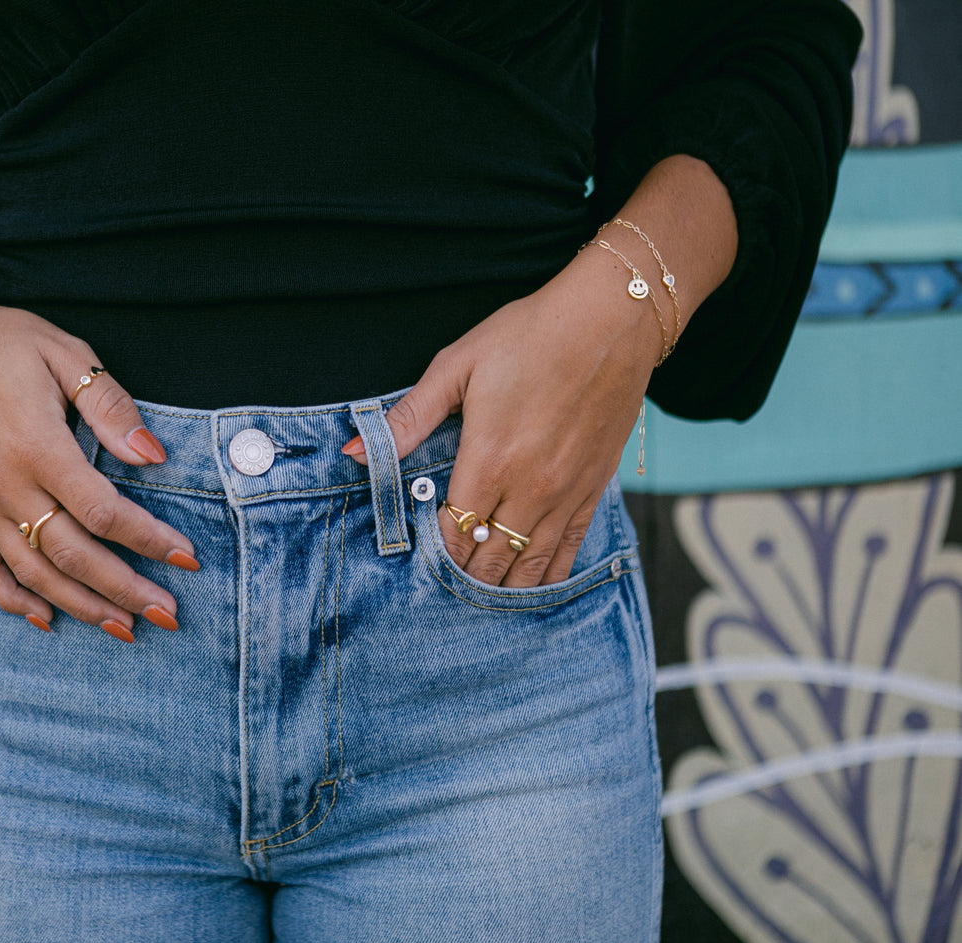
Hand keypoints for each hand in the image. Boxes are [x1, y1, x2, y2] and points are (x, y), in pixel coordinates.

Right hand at [0, 300, 198, 639]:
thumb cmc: (4, 343)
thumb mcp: (66, 354)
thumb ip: (110, 407)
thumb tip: (152, 456)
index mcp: (37, 445)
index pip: (103, 510)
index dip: (148, 539)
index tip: (187, 558)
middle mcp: (5, 485)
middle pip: (73, 555)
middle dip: (125, 590)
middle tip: (168, 614)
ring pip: (34, 573)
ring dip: (82, 606)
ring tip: (125, 628)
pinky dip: (15, 600)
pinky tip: (48, 620)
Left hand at [348, 250, 658, 586]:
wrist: (613, 319)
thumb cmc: (529, 335)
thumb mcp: (457, 366)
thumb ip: (407, 418)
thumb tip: (354, 452)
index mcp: (489, 458)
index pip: (453, 532)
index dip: (434, 554)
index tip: (418, 560)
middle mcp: (530, 487)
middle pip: (489, 559)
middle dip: (463, 577)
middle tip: (441, 590)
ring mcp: (567, 493)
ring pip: (529, 565)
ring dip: (501, 587)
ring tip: (477, 597)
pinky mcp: (595, 489)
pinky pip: (569, 551)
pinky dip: (545, 575)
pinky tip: (528, 588)